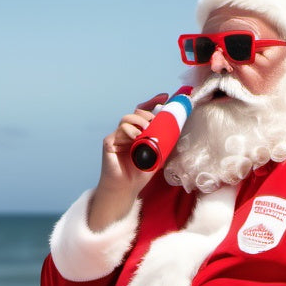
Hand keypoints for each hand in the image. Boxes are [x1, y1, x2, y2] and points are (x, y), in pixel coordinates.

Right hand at [87, 94, 168, 230]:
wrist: (126, 188)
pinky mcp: (109, 142)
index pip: (145, 113)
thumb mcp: (157, 156)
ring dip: (138, 122)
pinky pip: (119, 130)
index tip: (165, 97)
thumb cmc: (140, 174)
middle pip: (136, 113)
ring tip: (146, 130)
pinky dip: (129, 131)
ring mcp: (118, 136)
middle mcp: (128, 133)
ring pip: (126, 119)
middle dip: (147, 114)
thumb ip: (164, 142)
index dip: (153, 103)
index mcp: (139, 133)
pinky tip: (136, 138)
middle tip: (154, 123)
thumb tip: (176, 129)